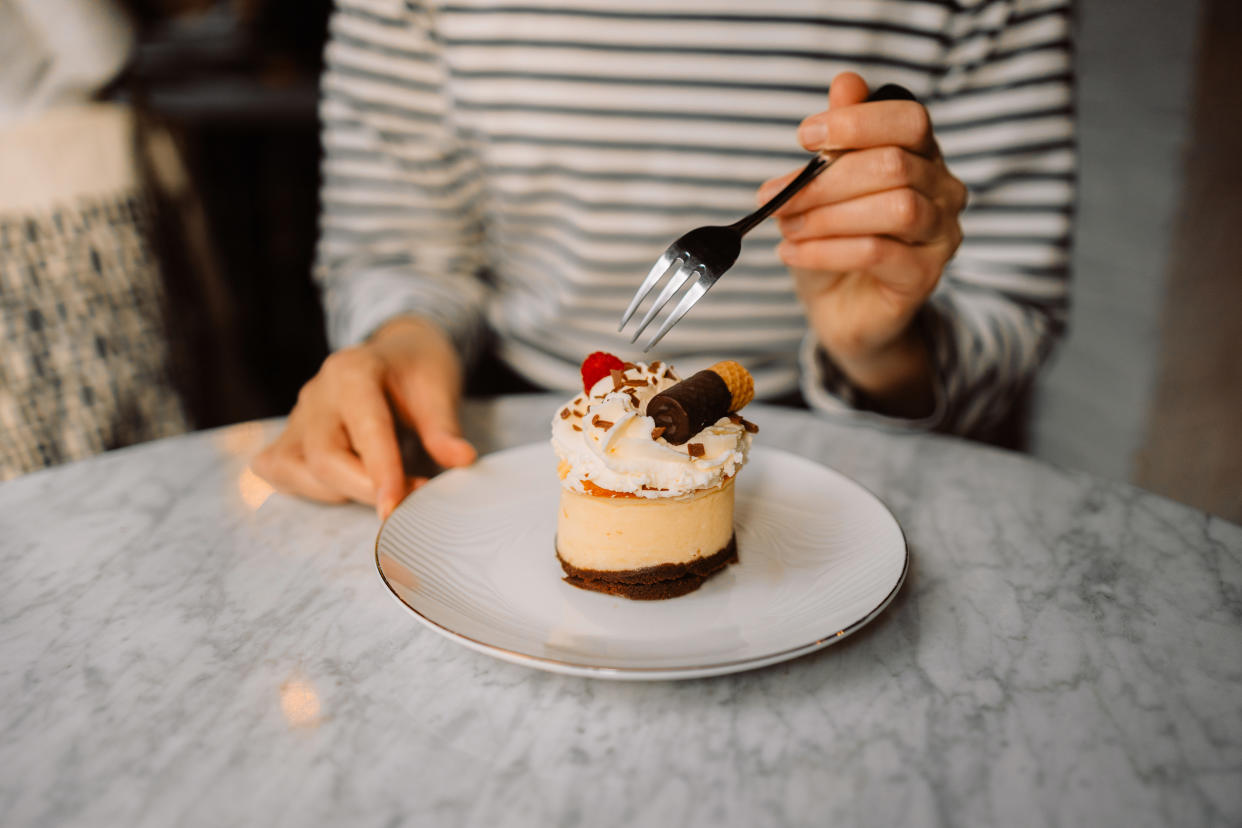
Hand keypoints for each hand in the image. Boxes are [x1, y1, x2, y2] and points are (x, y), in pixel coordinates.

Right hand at [253, 316, 476, 517]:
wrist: (398, 352)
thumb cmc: (418, 370)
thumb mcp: (439, 388)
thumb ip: (444, 427)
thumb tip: (462, 460)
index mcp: (352, 371)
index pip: (365, 429)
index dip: (382, 472)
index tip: (397, 508)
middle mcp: (317, 393)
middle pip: (323, 457)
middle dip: (364, 488)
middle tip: (408, 499)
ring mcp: (298, 415)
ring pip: (297, 469)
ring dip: (340, 491)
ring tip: (381, 483)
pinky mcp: (289, 436)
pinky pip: (280, 470)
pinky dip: (308, 488)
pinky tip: (342, 485)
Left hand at [759, 72, 966, 415]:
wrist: (841, 310)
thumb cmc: (833, 240)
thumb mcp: (824, 187)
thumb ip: (839, 138)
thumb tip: (846, 83)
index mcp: (921, 155)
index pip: (909, 120)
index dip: (857, 122)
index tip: (804, 136)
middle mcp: (943, 190)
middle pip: (893, 164)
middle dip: (825, 180)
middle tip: (775, 197)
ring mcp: (941, 234)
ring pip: (894, 207)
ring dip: (827, 215)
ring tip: (787, 228)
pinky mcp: (925, 276)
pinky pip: (877, 252)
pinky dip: (826, 250)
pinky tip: (791, 254)